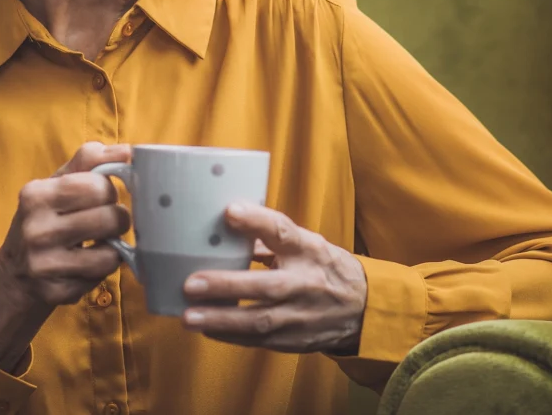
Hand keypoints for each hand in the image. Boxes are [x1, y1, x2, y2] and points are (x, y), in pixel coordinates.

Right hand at [0, 141, 131, 369]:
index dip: (109, 191)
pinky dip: (101, 270)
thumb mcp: (56, 184)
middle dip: (118, 219)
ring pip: (110, 253)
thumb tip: (127, 150)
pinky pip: (100, 278)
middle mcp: (36, 229)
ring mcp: (44, 264)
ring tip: (100, 243)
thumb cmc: (43, 220)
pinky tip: (86, 265)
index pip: (98, 185)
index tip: (102, 197)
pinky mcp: (56, 292)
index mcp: (36, 195)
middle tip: (108, 222)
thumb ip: (89, 161)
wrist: (12, 276)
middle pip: (110, 217)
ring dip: (113, 247)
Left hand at [180, 203, 366, 353]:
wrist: (362, 309)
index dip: (257, 220)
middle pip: (266, 285)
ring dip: (221, 320)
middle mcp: (305, 282)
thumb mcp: (306, 243)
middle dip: (226, 286)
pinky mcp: (294, 339)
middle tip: (191, 284)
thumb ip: (268, 237)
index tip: (229, 211)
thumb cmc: (323, 268)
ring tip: (189, 316)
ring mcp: (300, 315)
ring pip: (259, 321)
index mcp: (308, 250)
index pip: (283, 231)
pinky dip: (231, 336)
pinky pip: (259, 340)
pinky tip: (207, 330)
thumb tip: (225, 224)